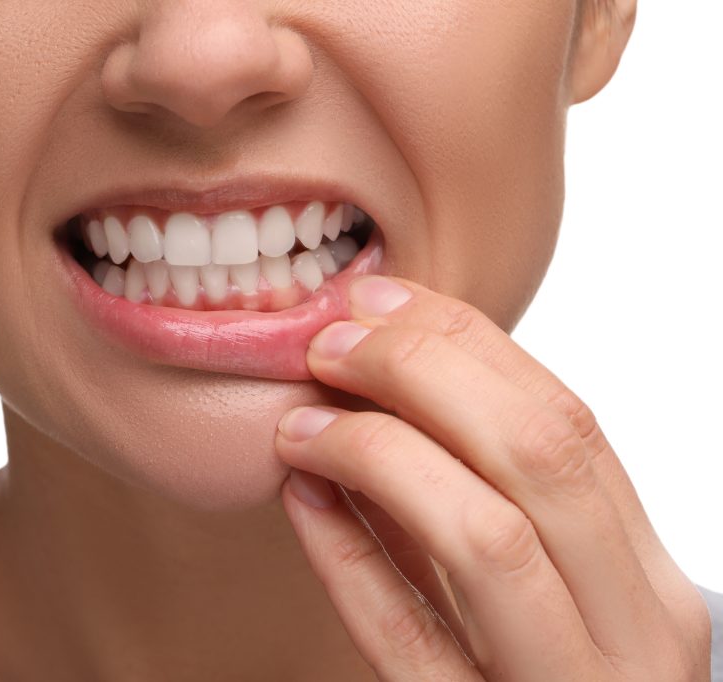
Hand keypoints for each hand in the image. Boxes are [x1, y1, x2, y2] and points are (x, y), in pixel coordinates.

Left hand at [275, 275, 710, 680]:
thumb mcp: (546, 593)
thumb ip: (485, 506)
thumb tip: (388, 392)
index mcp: (647, 579)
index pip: (566, 421)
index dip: (464, 344)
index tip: (381, 299)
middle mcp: (635, 633)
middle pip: (537, 453)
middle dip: (420, 372)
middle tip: (330, 342)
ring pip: (485, 535)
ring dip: (379, 453)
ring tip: (300, 421)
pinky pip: (408, 641)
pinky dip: (347, 556)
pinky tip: (301, 499)